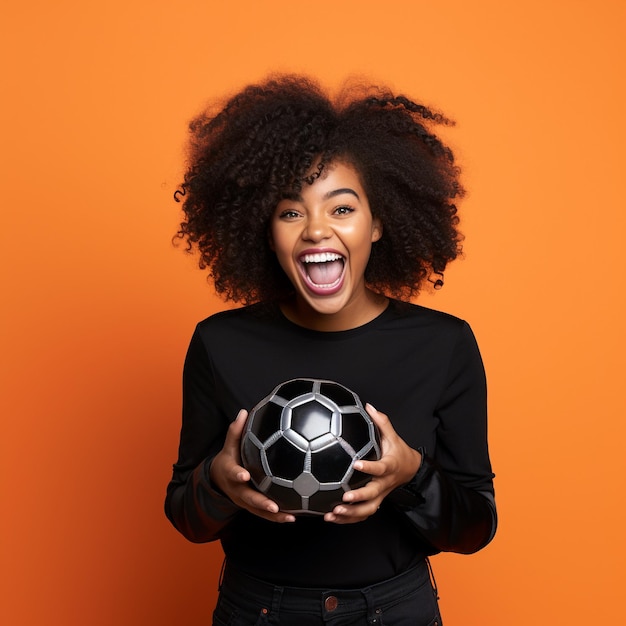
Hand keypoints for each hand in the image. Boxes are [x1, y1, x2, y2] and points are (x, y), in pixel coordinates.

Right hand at [209, 409, 295, 522]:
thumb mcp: (229, 445)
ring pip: (258, 511)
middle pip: (248, 498)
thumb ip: (235, 430)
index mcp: (229, 473)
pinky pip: (264, 514)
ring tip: (290, 517)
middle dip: (261, 503)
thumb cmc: (229, 458)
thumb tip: (243, 411)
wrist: (218, 479)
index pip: (233, 473)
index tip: (245, 475)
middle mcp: (236, 490)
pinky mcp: (251, 507)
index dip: (238, 475)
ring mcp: (244, 501)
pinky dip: (277, 518)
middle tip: (274, 506)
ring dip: (273, 516)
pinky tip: (294, 517)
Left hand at [324, 403, 421, 523]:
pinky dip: (347, 519)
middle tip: (343, 499)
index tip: (356, 464)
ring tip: (333, 513)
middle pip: (373, 495)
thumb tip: (368, 405)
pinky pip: (362, 515)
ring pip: (367, 510)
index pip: (380, 468)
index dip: (369, 467)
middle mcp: (384, 484)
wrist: (410, 470)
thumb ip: (381, 422)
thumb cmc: (397, 451)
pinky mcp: (375, 503)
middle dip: (358, 499)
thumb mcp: (392, 436)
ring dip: (350, 514)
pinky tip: (331, 518)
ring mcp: (380, 496)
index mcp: (389, 467)